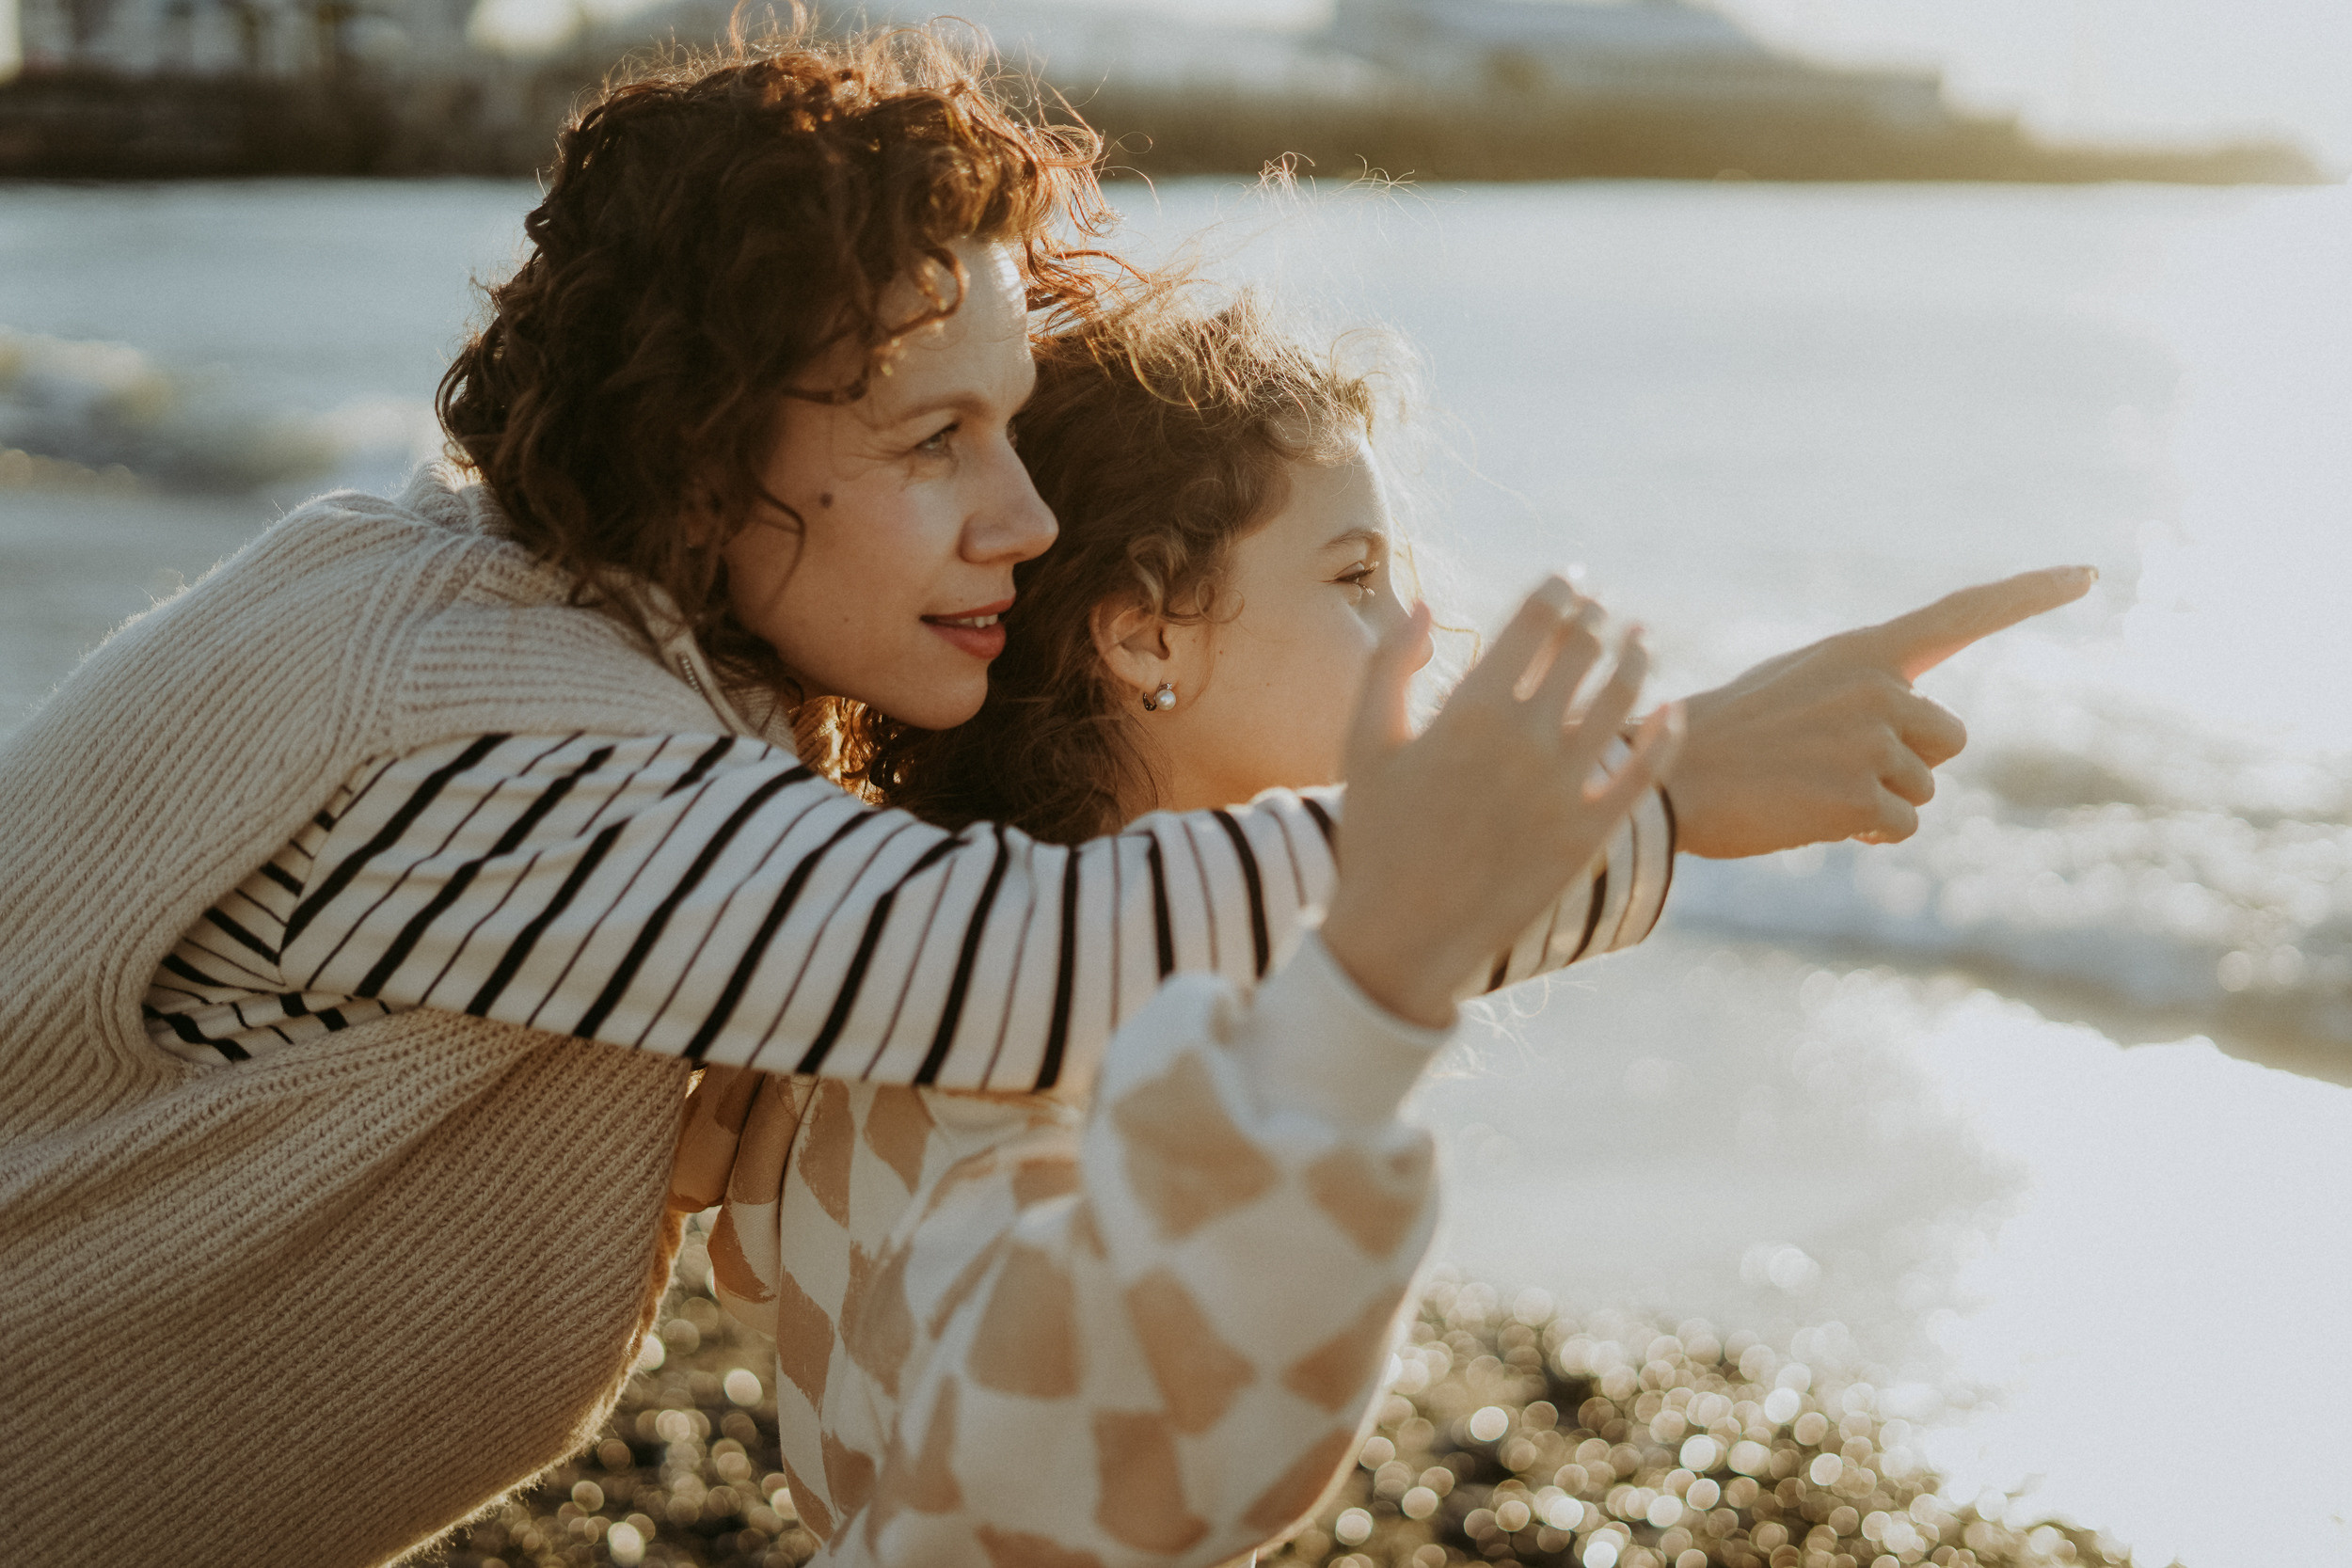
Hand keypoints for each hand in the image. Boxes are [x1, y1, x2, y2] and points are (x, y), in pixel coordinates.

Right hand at [1323, 579, 1681, 1027]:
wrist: (1401, 936)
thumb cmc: (1376, 835)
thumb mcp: (1365, 743)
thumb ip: (1387, 665)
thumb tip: (1427, 607)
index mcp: (1471, 709)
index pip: (1535, 622)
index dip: (1558, 591)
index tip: (1567, 582)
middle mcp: (1526, 740)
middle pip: (1582, 652)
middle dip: (1595, 620)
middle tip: (1601, 610)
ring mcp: (1564, 788)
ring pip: (1624, 700)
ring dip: (1637, 660)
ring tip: (1640, 642)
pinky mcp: (1590, 834)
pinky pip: (1646, 773)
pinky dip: (1664, 736)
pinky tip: (1672, 714)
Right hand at [1667, 566, 2095, 857]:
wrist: (1670, 780)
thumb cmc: (1723, 738)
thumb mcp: (1796, 686)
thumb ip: (1862, 689)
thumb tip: (1920, 734)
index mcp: (1861, 650)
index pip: (1962, 613)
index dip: (2029, 592)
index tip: (2088, 573)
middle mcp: (1878, 686)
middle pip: (1946, 737)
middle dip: (1906, 763)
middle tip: (1827, 765)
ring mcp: (1874, 740)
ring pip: (1923, 787)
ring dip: (1879, 801)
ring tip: (1809, 789)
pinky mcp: (1864, 795)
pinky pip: (1900, 826)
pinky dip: (1866, 832)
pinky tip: (1813, 817)